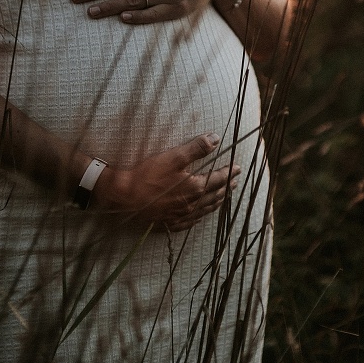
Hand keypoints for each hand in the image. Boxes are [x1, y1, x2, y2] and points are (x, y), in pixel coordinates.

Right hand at [93, 133, 239, 230]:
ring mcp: (181, 217)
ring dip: (217, 202)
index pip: (218, 179)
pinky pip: (192, 222)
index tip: (238, 168)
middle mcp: (191, 205)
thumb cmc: (148, 175)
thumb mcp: (173, 156)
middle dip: (226, 187)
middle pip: (215, 196)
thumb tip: (216, 138)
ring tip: (224, 196)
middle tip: (234, 181)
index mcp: (195, 188)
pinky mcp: (170, 224)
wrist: (125, 198)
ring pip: (205, 210)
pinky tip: (201, 214)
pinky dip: (202, 215)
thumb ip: (196, 148)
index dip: (229, 172)